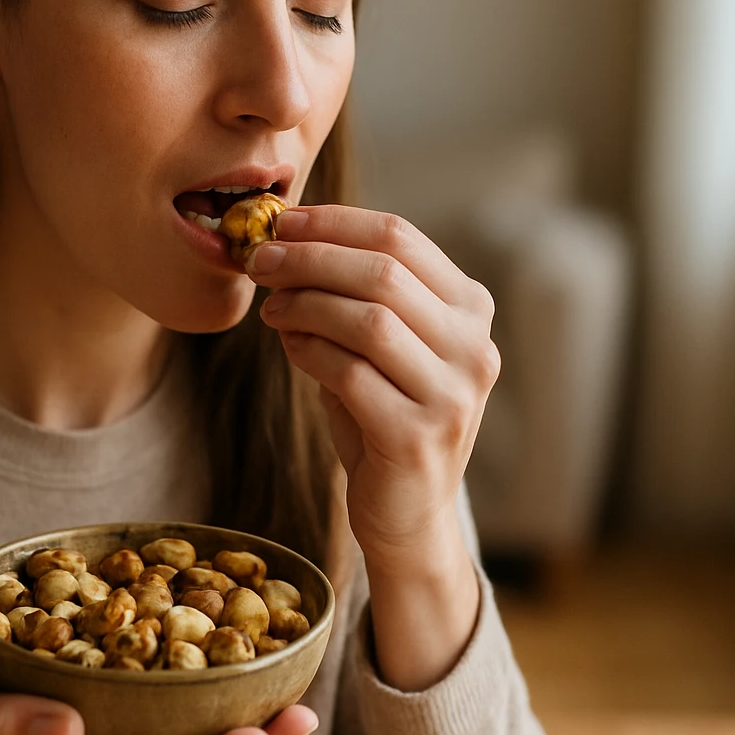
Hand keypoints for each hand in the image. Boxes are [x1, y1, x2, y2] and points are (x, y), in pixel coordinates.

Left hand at [249, 205, 499, 566]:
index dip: (334, 222)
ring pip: (369, 318)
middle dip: (310, 257)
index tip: (282, 222)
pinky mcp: (418, 436)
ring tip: (271, 307)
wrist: (407, 512)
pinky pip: (350, 372)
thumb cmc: (383, 415)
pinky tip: (288, 344)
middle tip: (260, 260)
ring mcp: (452, 394)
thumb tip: (284, 240)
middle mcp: (474, 347)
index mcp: (470, 309)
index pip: (401, 237)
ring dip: (306, 302)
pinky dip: (309, 350)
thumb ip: (351, 293)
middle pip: (383, 271)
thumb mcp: (379, 344)